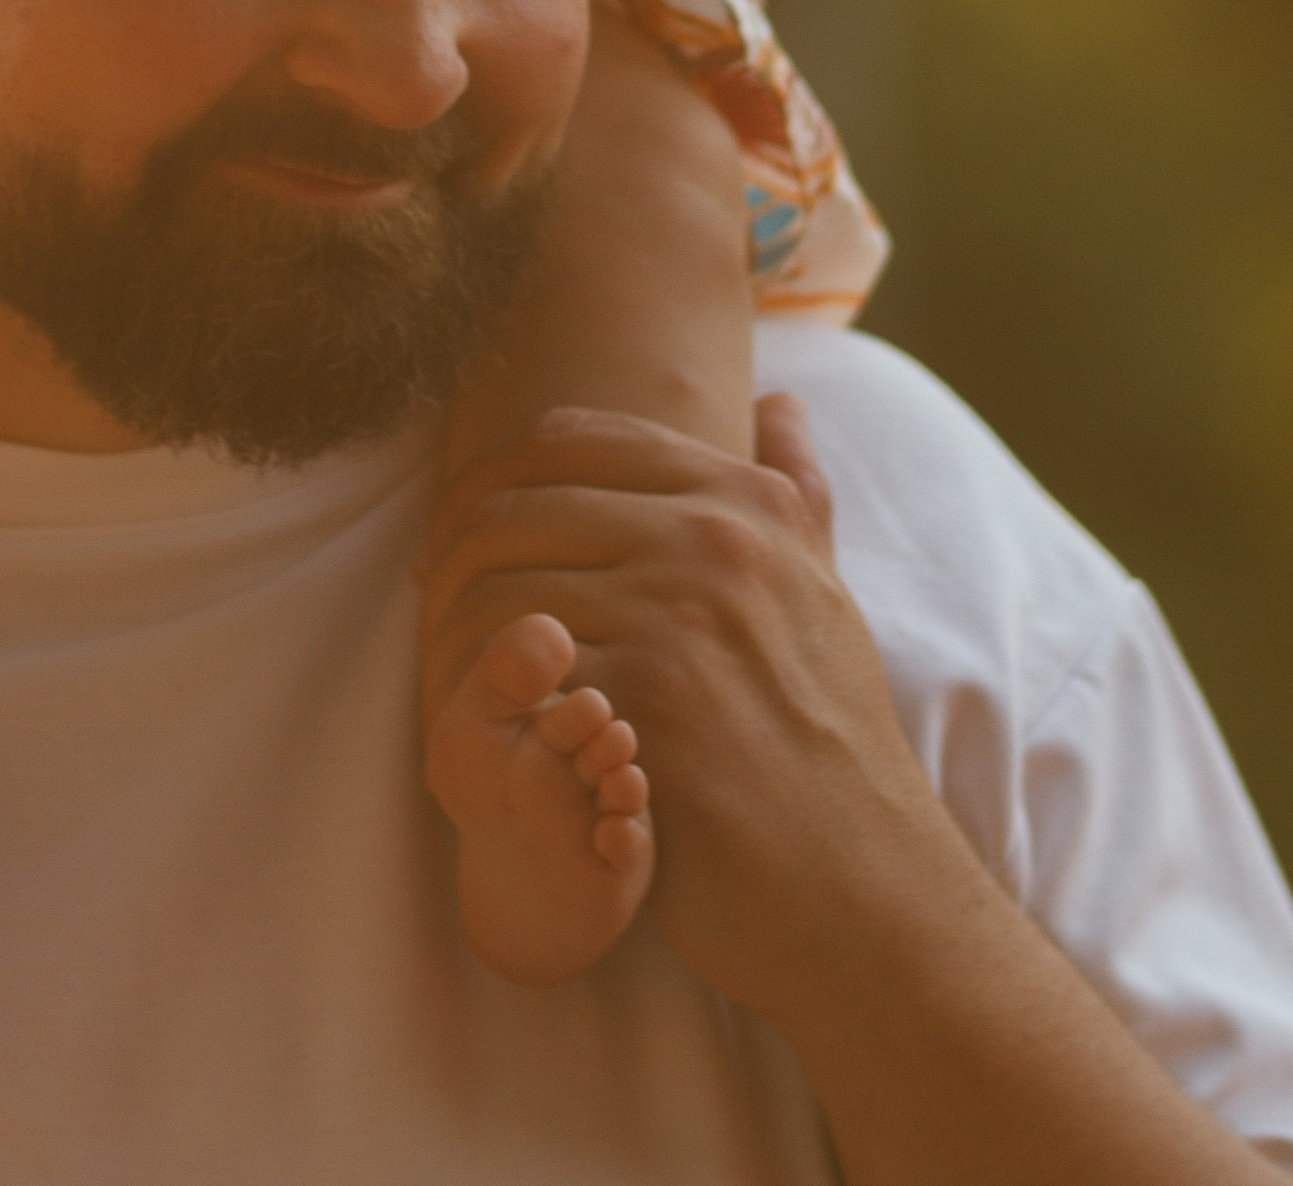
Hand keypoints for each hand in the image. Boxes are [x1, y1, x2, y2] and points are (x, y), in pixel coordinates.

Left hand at [416, 397, 947, 1023]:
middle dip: (452, 552)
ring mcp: (682, 621)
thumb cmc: (830, 744)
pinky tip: (476, 726)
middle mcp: (716, 542)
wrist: (861, 886)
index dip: (490, 477)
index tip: (458, 532)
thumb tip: (780, 406)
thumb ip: (798, 491)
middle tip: (431, 601)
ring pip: (503, 589)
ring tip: (446, 670)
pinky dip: (478, 698)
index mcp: (747, 500)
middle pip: (519, 506)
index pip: (568, 438)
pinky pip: (519, 677)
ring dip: (451, 633)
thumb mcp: (825, 592)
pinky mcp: (649, 708)